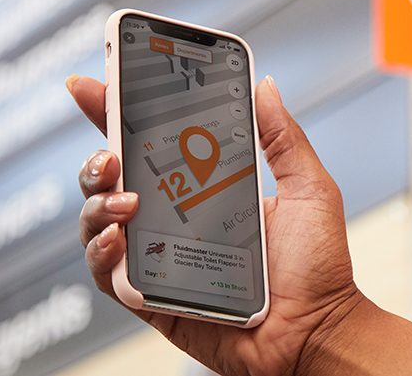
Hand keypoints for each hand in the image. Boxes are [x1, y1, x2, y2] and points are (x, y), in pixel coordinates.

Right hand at [69, 75, 365, 375]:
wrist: (318, 330)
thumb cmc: (318, 266)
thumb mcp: (308, 188)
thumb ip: (284, 137)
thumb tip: (264, 84)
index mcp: (205, 187)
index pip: (151, 142)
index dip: (116, 112)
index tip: (93, 81)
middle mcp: (174, 219)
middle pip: (111, 179)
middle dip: (95, 157)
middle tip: (109, 153)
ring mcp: (159, 258)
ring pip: (99, 222)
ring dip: (97, 204)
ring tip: (125, 199)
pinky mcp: (152, 299)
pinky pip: (107, 275)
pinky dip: (101, 253)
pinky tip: (117, 239)